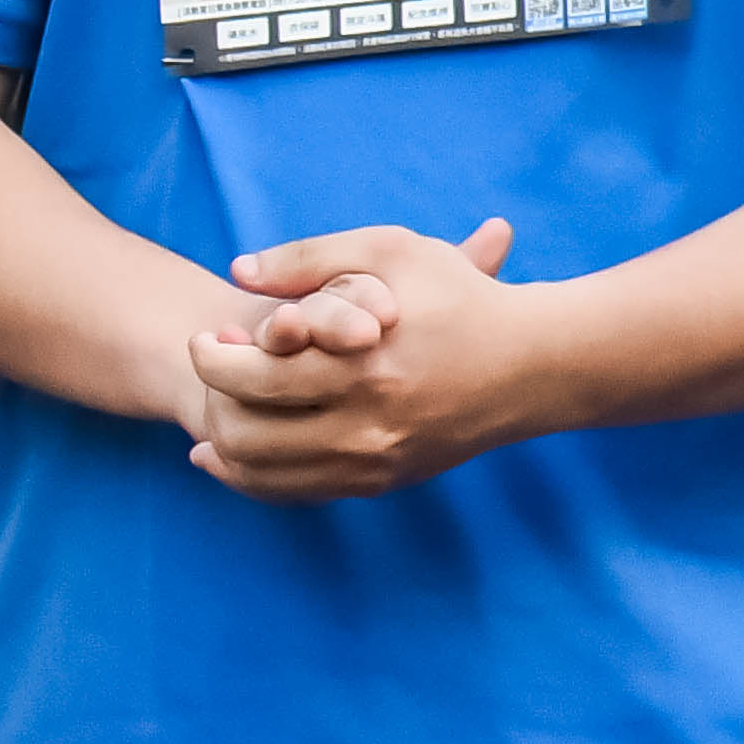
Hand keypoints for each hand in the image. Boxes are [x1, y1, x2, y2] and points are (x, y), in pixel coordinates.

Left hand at [184, 216, 538, 497]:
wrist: (536, 364)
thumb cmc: (460, 296)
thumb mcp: (390, 251)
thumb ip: (308, 257)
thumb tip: (239, 271)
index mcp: (363, 368)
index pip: (250, 380)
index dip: (211, 358)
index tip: (208, 337)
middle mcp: (368, 428)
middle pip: (247, 434)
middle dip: (212, 399)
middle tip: (210, 367)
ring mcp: (377, 463)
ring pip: (266, 475)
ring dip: (225, 445)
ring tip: (214, 410)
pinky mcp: (385, 482)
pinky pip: (299, 493)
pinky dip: (256, 477)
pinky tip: (235, 452)